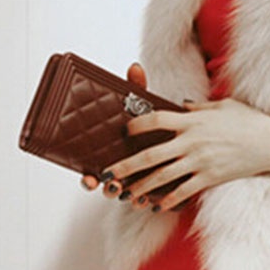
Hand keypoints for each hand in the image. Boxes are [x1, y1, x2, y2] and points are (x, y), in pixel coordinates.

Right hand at [79, 62, 145, 197]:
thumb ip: (138, 89)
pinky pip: (149, 199)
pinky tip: (152, 202)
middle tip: (113, 186)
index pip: (92, 169)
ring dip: (131, 197)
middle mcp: (121, 171)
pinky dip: (149, 201)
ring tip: (134, 195)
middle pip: (108, 186)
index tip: (90, 178)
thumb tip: (135, 68)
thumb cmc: (154, 122)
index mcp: (111, 153)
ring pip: (129, 195)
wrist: (180, 137)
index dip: (88, 177)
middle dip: (108, 189)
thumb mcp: (145, 106)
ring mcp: (137, 181)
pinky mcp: (155, 188)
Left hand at [101, 97, 269, 212]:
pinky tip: (158, 205)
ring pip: (163, 177)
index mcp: (192, 121)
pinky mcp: (210, 177)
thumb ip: (199, 107)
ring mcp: (200, 161)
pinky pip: (184, 191)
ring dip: (142, 187)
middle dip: (126, 166)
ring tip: (126, 195)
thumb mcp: (223, 106)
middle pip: (150, 154)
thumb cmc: (250, 121)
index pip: (156, 120)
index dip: (137, 125)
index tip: (125, 131)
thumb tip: (183, 105)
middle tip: (108, 174)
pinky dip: (169, 200)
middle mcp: (191, 141)